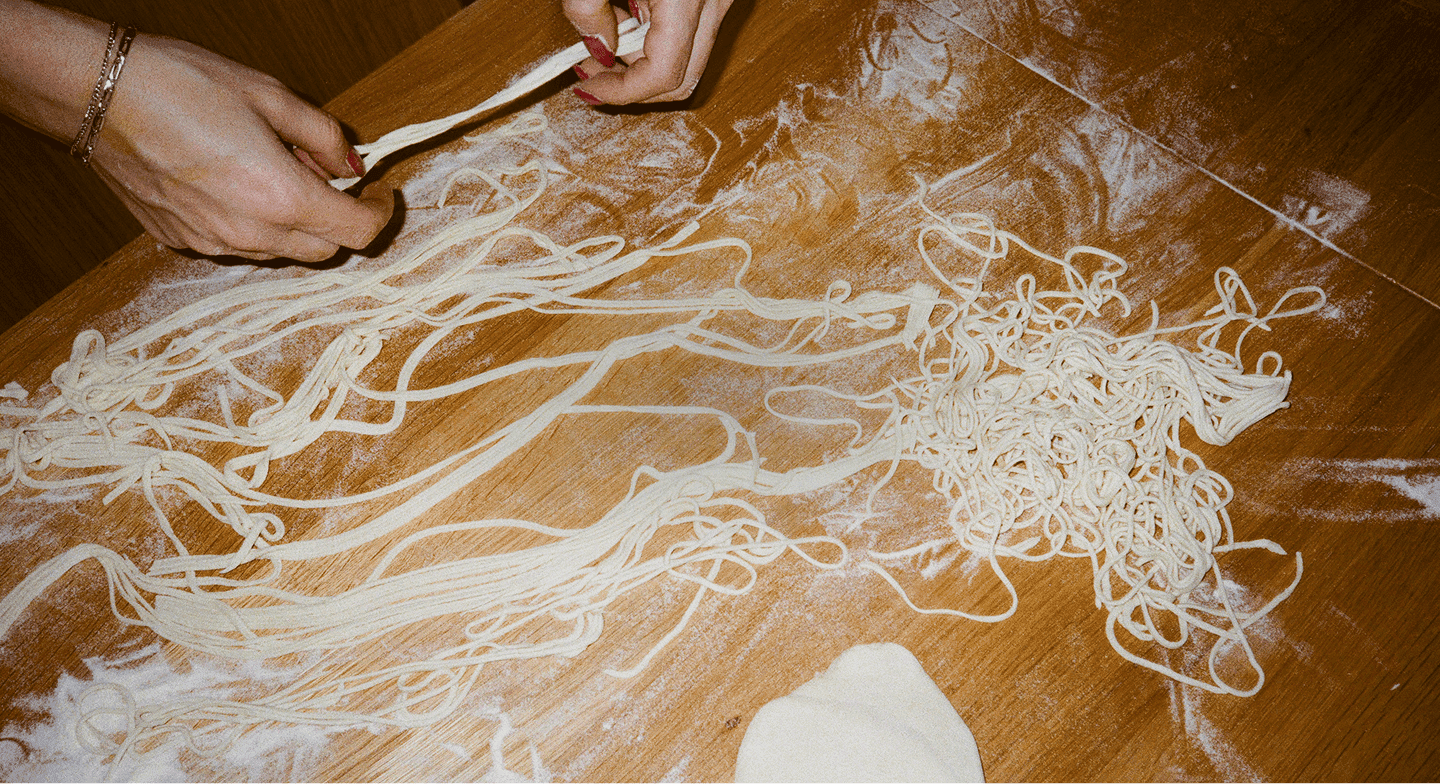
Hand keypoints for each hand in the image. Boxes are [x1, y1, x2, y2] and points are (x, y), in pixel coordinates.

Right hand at [90, 34, 393, 260]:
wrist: (96, 93)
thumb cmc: (181, 84)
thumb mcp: (270, 96)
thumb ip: (324, 136)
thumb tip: (353, 165)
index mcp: (281, 197)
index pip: (356, 233)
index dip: (378, 214)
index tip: (379, 195)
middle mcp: (250, 233)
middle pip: (323, 250)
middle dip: (337, 221)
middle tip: (327, 179)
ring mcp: (212, 243)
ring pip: (279, 252)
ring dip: (293, 224)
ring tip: (273, 172)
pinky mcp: (180, 241)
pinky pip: (236, 245)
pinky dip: (251, 224)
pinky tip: (232, 183)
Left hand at [564, 0, 735, 104]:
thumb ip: (587, 7)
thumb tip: (598, 50)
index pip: (663, 75)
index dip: (622, 92)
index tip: (588, 88)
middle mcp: (715, 2)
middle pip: (683, 79)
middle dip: (634, 86)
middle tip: (592, 73)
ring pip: (689, 61)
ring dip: (644, 63)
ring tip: (606, 38)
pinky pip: (692, 36)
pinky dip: (657, 40)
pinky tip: (629, 17)